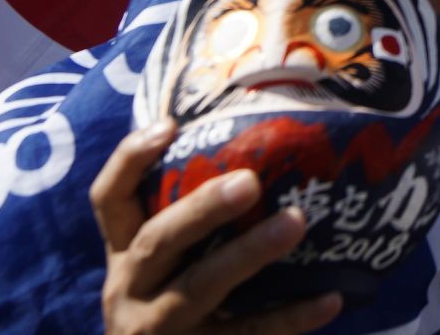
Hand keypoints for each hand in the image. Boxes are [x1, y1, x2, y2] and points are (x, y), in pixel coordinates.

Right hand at [90, 122, 340, 333]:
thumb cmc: (173, 304)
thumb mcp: (165, 267)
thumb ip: (195, 221)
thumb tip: (264, 154)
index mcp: (126, 253)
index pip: (110, 200)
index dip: (130, 161)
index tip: (171, 126)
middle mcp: (132, 287)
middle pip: (158, 240)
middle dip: (202, 208)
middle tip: (249, 181)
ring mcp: (159, 327)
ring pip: (198, 287)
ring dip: (247, 253)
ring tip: (295, 222)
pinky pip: (246, 333)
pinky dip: (289, 317)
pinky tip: (329, 299)